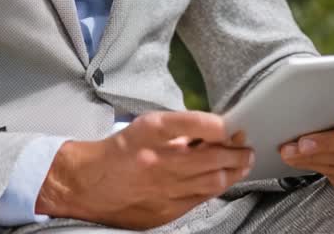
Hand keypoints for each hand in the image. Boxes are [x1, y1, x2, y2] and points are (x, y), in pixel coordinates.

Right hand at [35, 110, 253, 229]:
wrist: (86, 183)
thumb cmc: (119, 151)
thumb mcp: (147, 127)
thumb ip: (181, 128)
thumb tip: (217, 130)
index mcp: (152, 132)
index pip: (198, 123)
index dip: (223, 125)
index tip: (235, 125)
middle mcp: (160, 160)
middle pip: (214, 157)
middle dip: (238, 152)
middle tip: (247, 147)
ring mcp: (163, 189)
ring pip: (214, 181)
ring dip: (234, 171)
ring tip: (243, 163)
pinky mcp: (165, 211)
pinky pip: (201, 199)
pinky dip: (216, 187)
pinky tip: (221, 180)